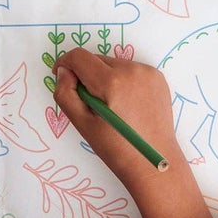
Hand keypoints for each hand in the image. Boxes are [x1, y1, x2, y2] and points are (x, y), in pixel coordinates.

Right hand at [54, 51, 216, 217]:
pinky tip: (124, 103)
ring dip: (104, 76)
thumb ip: (66, 93)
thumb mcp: (82, 123)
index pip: (79, 57)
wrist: (152, 160)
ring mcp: (148, 72)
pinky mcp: (158, 77)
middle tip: (86, 101)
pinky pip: (131, 70)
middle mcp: (133, 69)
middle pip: (97, 59)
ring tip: (108, 105)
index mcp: (112, 81)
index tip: (59, 75)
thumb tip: (63, 71)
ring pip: (114, 64)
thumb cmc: (114, 147)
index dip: (64, 64)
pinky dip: (122, 79)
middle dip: (85, 74)